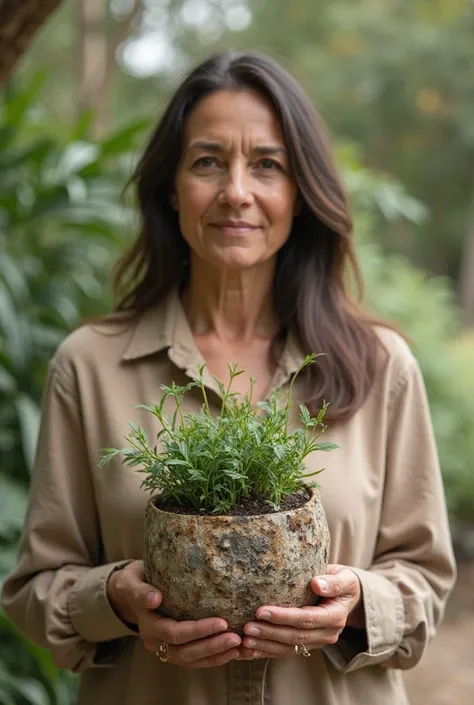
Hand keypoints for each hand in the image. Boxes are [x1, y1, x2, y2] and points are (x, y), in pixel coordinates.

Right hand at [107, 560, 241, 667]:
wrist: (131, 590)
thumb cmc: (134, 580)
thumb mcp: (131, 581)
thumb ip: (140, 590)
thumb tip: (155, 598)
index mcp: (148, 625)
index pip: (174, 633)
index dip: (198, 631)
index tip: (222, 622)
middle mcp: (155, 641)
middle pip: (185, 652)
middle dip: (212, 647)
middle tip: (236, 637)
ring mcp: (165, 647)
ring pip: (191, 660)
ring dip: (216, 655)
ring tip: (239, 646)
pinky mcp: (176, 647)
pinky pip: (195, 658)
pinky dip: (214, 657)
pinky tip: (232, 650)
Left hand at [239, 564, 362, 659]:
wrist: (347, 596)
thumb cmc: (343, 582)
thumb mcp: (345, 578)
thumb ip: (333, 582)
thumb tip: (316, 584)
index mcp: (335, 617)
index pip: (306, 619)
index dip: (283, 617)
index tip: (261, 611)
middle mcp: (326, 634)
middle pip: (295, 636)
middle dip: (270, 633)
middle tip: (247, 627)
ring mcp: (316, 642)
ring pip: (288, 648)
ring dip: (266, 645)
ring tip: (245, 639)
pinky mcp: (306, 645)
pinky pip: (285, 651)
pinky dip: (266, 651)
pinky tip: (249, 650)